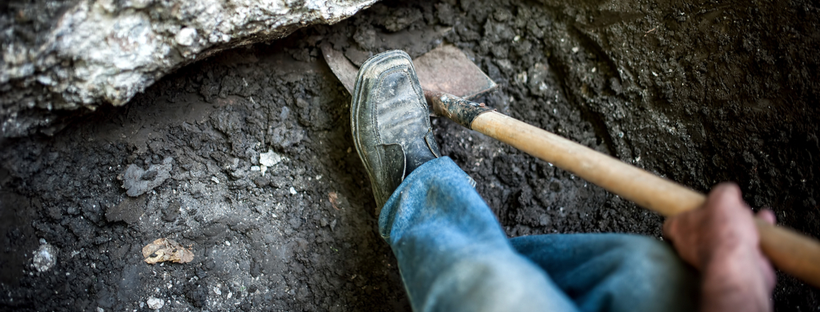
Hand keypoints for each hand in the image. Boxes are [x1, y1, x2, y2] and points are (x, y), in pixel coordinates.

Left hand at [663, 183, 774, 311]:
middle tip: (734, 209)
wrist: (740, 267)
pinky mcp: (733, 265)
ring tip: (754, 217)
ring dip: (743, 225)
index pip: (673, 221)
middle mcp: (692, 245)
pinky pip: (744, 248)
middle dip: (724, 216)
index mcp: (680, 228)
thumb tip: (729, 191)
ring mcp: (713, 257)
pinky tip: (765, 228)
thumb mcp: (722, 197)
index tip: (697, 206)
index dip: (686, 211)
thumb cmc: (722, 236)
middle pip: (705, 225)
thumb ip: (724, 191)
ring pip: (727, 236)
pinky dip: (756, 237)